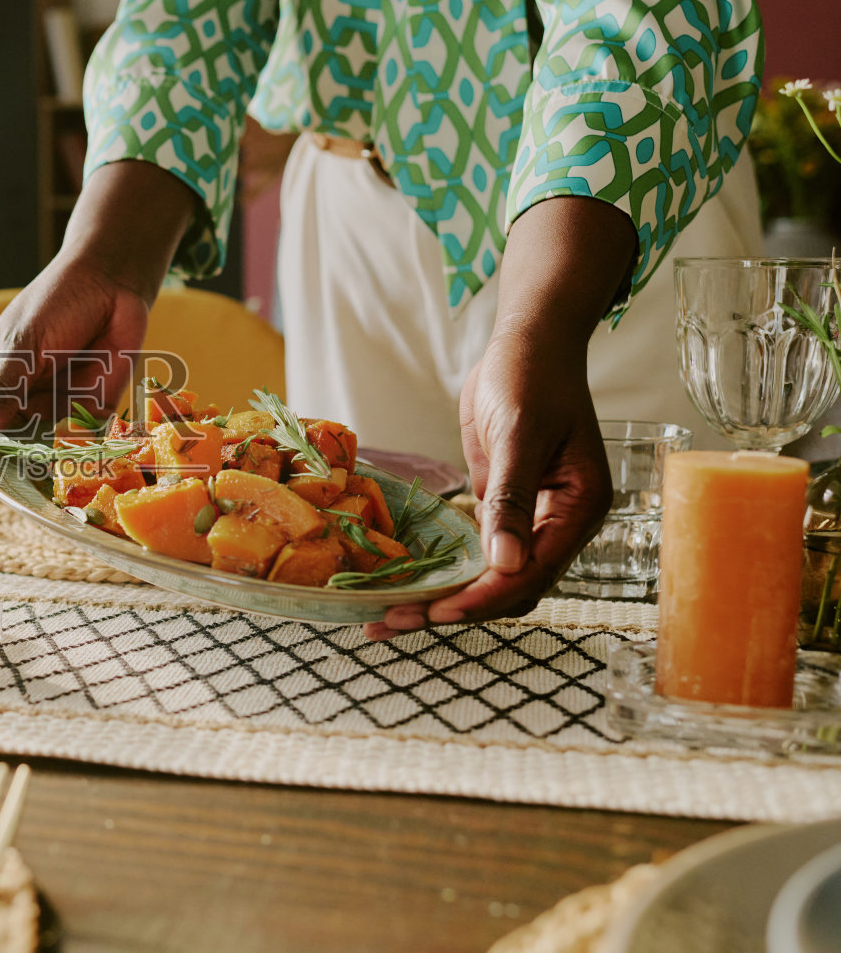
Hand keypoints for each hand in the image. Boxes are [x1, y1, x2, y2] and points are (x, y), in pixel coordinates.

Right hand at [0, 255, 152, 458]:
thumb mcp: (24, 343)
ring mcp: (55, 409)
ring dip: (49, 466)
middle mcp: (21, 403)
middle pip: (7, 451)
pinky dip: (87, 454)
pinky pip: (86, 443)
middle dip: (14, 470)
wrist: (111, 282)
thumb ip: (4, 389)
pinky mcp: (92, 412)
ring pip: (45, 454)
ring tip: (55, 473)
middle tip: (25, 479)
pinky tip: (90, 456)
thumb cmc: (56, 301)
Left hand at [365, 330, 610, 639]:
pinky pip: (475, 552)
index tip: (435, 611)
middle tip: (390, 622)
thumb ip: (512, 499)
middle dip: (453, 608)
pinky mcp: (501, 508)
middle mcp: (558, 523)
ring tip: (385, 617)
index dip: (482, 597)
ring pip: (490, 577)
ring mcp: (530, 519)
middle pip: (508, 587)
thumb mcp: (520, 434)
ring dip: (442, 598)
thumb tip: (505, 564)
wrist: (527, 342)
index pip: (530, 573)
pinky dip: (444, 571)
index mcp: (579, 509)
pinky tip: (404, 584)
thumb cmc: (532, 377)